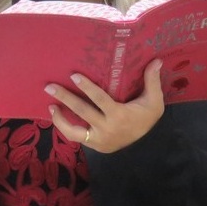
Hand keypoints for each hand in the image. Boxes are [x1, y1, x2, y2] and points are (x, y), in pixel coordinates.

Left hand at [45, 58, 163, 152]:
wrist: (144, 141)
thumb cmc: (146, 117)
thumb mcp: (154, 100)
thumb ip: (152, 80)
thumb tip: (157, 60)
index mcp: (119, 115)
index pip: (99, 99)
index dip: (86, 87)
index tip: (74, 76)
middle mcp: (106, 128)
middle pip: (82, 111)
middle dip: (65, 98)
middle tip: (49, 87)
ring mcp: (98, 139)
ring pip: (73, 131)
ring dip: (59, 118)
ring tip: (50, 106)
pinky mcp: (93, 144)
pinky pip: (75, 137)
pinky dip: (64, 127)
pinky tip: (57, 116)